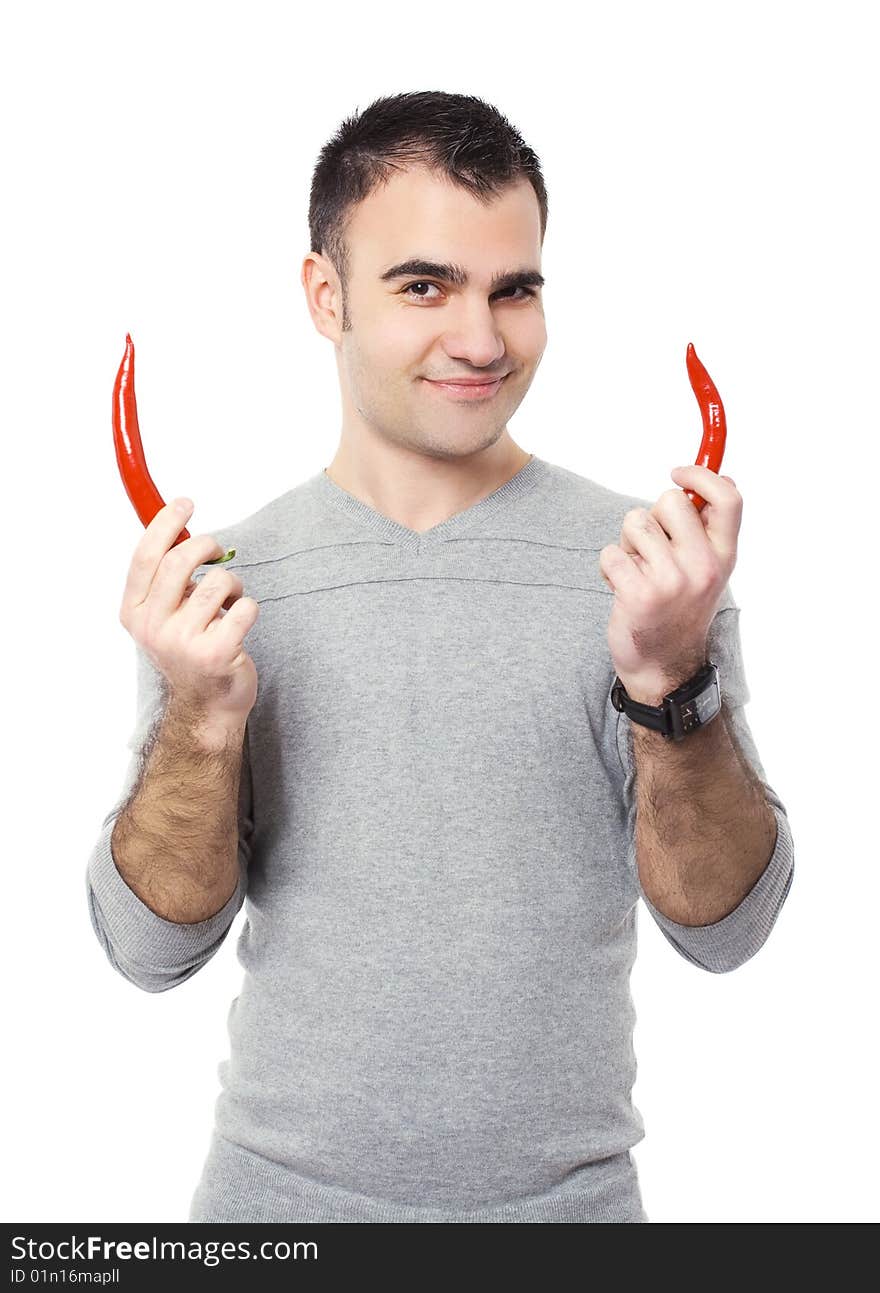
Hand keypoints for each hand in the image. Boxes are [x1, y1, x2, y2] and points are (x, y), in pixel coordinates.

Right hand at [118, 499, 260, 726]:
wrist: (206, 705)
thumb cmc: (188, 649)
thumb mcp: (162, 615)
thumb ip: (164, 577)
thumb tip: (177, 525)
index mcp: (134, 612)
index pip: (146, 556)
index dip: (165, 523)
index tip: (184, 503)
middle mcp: (153, 627)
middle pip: (181, 561)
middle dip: (206, 545)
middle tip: (216, 550)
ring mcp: (183, 642)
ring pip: (218, 582)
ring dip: (232, 584)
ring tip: (229, 601)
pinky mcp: (217, 653)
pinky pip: (245, 607)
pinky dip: (249, 607)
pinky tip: (240, 621)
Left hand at [599, 465, 741, 702]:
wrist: (663, 666)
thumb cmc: (679, 611)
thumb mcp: (708, 571)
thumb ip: (707, 530)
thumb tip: (715, 478)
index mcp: (724, 556)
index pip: (728, 498)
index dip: (702, 475)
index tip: (679, 471)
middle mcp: (703, 566)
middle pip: (669, 500)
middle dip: (652, 516)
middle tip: (651, 548)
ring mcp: (672, 580)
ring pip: (634, 522)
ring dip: (628, 544)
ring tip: (638, 572)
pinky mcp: (639, 594)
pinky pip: (610, 552)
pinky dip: (609, 567)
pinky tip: (621, 588)